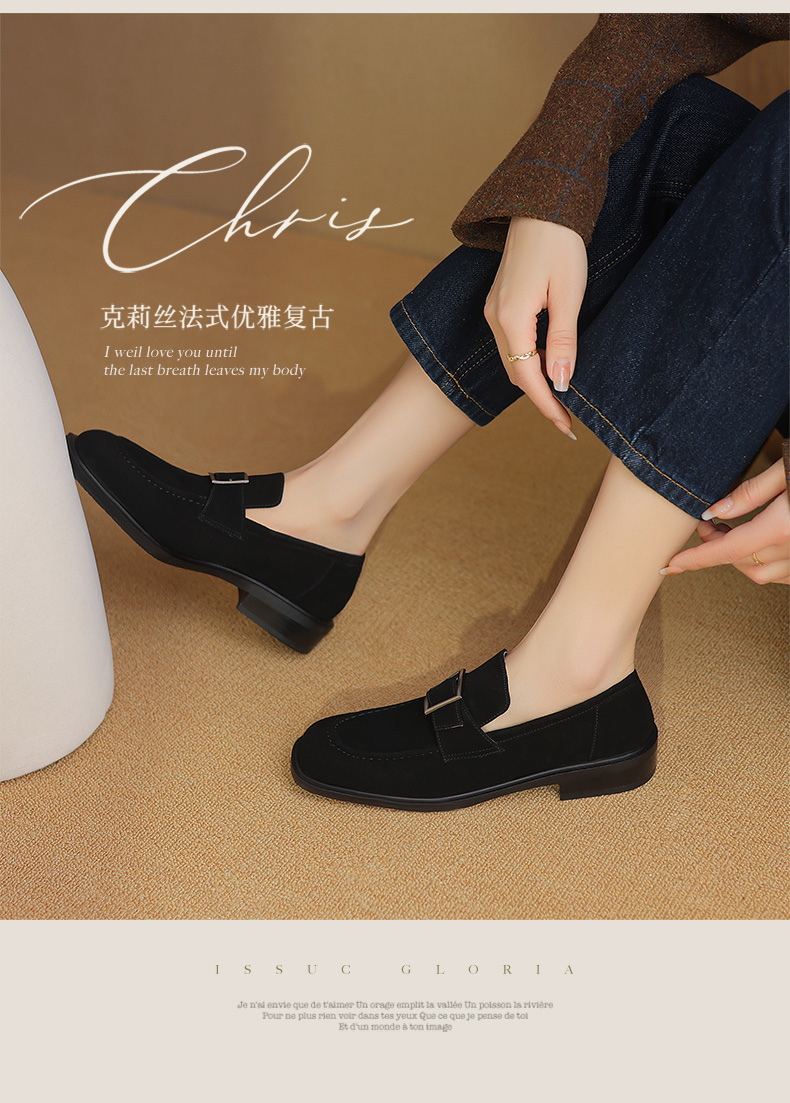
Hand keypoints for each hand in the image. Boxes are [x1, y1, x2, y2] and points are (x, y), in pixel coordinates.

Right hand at [484, 216, 587, 440]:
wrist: (543, 204)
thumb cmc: (561, 244)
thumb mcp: (570, 295)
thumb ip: (563, 342)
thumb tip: (562, 384)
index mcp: (511, 318)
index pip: (528, 377)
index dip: (547, 406)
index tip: (567, 428)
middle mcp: (495, 318)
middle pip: (516, 373)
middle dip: (541, 399)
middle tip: (567, 421)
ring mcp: (493, 310)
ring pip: (513, 360)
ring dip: (534, 381)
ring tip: (560, 398)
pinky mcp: (499, 302)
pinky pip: (512, 343)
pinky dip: (528, 361)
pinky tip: (548, 366)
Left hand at [660, 458, 789, 584]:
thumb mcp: (784, 471)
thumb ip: (751, 492)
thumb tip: (715, 511)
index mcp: (782, 527)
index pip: (726, 550)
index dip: (695, 559)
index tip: (671, 564)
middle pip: (739, 560)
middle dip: (714, 547)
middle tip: (705, 525)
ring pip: (760, 573)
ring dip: (737, 557)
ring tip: (729, 533)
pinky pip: (781, 575)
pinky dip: (762, 564)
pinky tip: (754, 548)